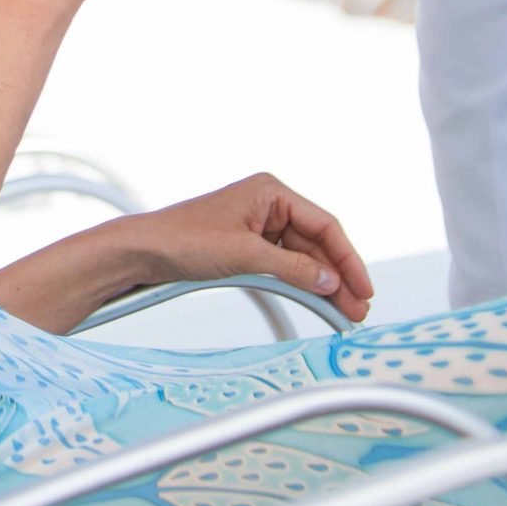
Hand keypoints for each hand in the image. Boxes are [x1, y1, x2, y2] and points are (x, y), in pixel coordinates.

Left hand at [111, 172, 372, 322]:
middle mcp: (268, 205)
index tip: (364, 288)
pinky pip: (285, 265)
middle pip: (317, 243)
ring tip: (344, 313)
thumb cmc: (182, 239)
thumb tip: (329, 280)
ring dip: (323, 284)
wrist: (142, 250)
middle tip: (358, 310)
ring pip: (304, 257)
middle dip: (338, 277)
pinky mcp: (248, 246)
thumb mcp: (244, 255)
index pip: (324, 225)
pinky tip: (316, 301)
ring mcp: (258, 226)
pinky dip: (301, 284)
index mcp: (270, 192)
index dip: (348, 259)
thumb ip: (292, 268)